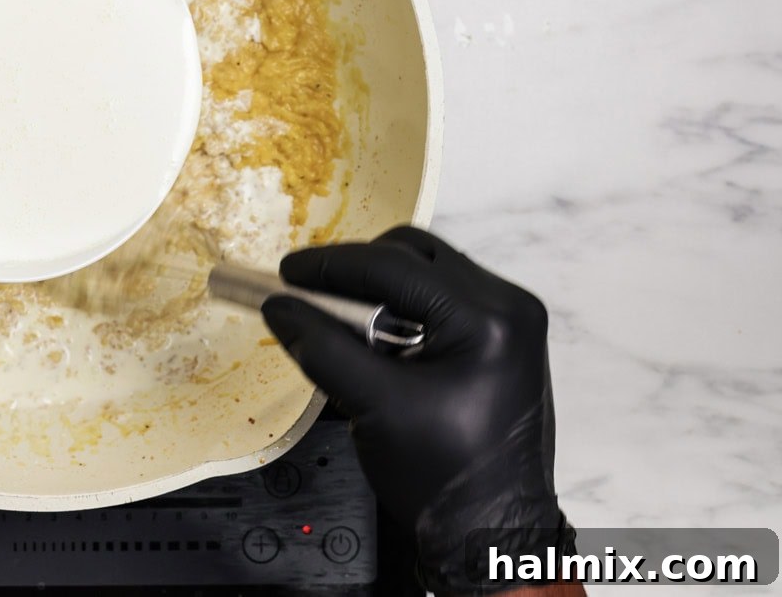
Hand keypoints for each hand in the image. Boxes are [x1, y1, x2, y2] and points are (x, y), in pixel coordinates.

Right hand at [263, 226, 569, 593]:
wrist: (490, 534)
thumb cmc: (444, 478)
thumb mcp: (374, 406)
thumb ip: (322, 348)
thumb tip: (279, 307)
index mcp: (489, 319)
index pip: (395, 267)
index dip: (332, 266)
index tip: (288, 272)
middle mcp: (509, 308)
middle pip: (416, 256)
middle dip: (358, 272)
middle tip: (312, 295)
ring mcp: (511, 324)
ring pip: (428, 273)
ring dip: (380, 291)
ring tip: (343, 325)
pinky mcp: (502, 341)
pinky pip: (442, 301)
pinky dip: (402, 310)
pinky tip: (376, 342)